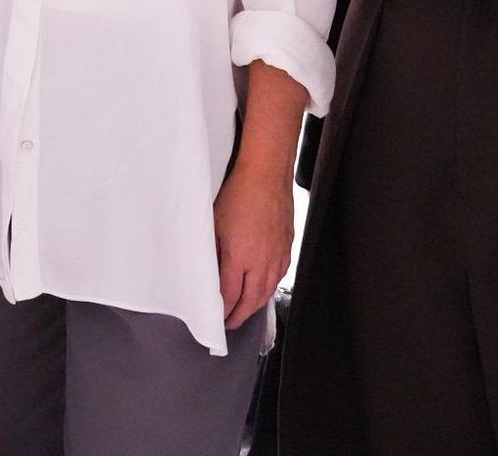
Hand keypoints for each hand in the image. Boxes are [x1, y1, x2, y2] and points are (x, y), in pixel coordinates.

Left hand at [213, 164, 291, 330]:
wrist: (266, 173)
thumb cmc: (239, 193)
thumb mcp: (214, 224)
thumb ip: (213, 252)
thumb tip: (210, 271)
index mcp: (240, 257)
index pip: (229, 295)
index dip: (222, 310)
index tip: (216, 317)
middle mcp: (261, 261)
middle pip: (251, 300)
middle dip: (239, 316)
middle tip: (230, 323)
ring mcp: (277, 254)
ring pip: (267, 291)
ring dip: (255, 305)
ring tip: (245, 311)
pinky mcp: (287, 246)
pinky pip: (279, 276)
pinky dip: (269, 288)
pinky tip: (264, 288)